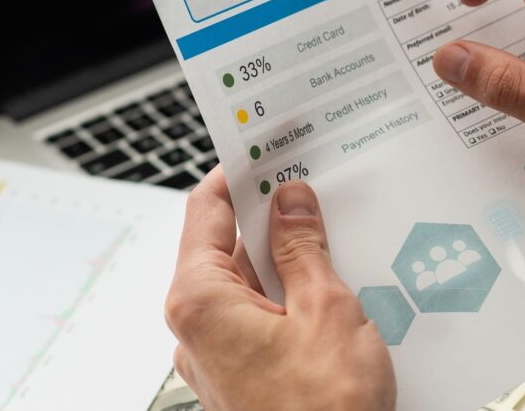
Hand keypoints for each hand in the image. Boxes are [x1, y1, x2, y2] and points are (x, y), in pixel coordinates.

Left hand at [165, 166, 395, 410]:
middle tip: (308, 184)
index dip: (237, 174)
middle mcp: (197, 328)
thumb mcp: (325, 309)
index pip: (206, 211)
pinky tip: (327, 283)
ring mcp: (218, 355)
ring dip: (283, 256)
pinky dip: (287, 293)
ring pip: (246, 283)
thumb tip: (291, 201)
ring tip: (328, 231)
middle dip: (267, 214)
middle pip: (225, 246)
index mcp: (200, 301)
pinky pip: (258, 316)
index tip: (264, 148)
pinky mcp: (243, 375)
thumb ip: (303, 247)